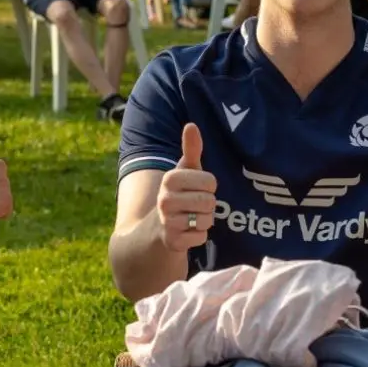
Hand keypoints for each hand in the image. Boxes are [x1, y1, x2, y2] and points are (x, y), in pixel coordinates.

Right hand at [156, 123, 217, 251]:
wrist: (157, 229)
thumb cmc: (179, 194)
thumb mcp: (184, 172)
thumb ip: (191, 150)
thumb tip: (191, 125)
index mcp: (170, 179)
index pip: (210, 181)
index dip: (209, 187)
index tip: (197, 189)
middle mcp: (165, 199)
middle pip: (210, 201)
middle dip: (208, 206)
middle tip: (194, 206)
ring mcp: (168, 221)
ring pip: (207, 220)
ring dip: (204, 221)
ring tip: (190, 218)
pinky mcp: (173, 241)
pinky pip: (201, 237)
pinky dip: (198, 236)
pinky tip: (187, 232)